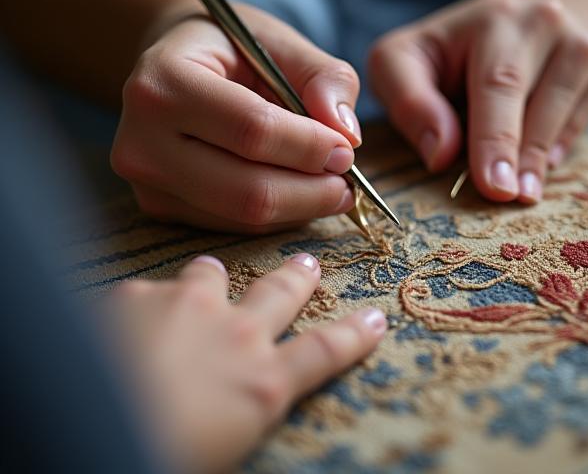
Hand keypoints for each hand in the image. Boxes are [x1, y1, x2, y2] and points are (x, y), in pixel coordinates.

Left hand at [109, 254, 385, 472]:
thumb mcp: (224, 444)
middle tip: (307, 263)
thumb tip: (235, 404)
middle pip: (279, 293)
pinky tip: (121, 325)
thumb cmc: (162, 452)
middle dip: (297, 277)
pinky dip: (142, 305)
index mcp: (261, 383)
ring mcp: (186, 306)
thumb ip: (238, 409)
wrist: (85, 426)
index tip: (374, 319)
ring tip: (207, 276)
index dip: (355, 335)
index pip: (325, 352)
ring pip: (210, 275)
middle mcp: (233, 334)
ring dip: (211, 278)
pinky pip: (144, 292)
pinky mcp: (135, 295)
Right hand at [112, 5, 363, 232]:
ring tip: (329, 185)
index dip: (310, 147)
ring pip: (244, 217)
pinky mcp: (159, 208)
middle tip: (348, 182)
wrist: (172, 67)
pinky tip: (295, 191)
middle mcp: (142, 139)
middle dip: (312, 191)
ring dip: (301, 208)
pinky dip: (278, 216)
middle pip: (247, 191)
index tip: (347, 149)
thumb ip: (323, 78)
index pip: (252, 131)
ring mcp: (147, 182)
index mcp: (164, 82)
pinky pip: (235, 227)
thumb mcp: (280, 42)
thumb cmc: (230, 50)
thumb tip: (347, 134)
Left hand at [368, 0, 587, 202]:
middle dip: (521, 152)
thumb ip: (410, 102)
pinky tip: (542, 160)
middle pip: (536, 98)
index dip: (495, 138)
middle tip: (510, 197)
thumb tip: (440, 155)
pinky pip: (586, 116)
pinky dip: (563, 144)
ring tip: (525, 192)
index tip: (494, 185)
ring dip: (542, 156)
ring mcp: (581, 42)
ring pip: (565, 110)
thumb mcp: (403, 62)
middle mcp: (544, 21)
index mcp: (493, 20)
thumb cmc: (449, 55)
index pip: (497, 84)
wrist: (521, 25)